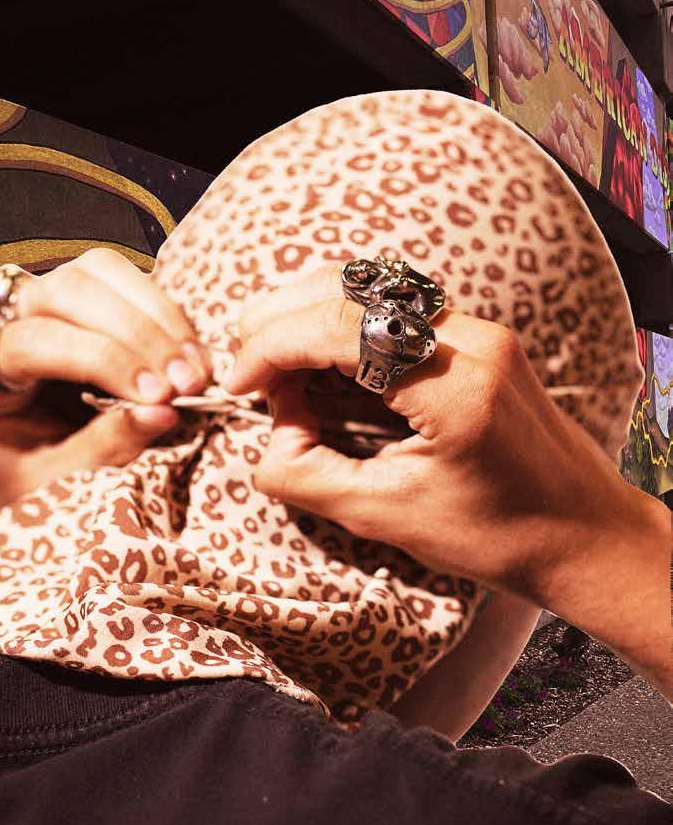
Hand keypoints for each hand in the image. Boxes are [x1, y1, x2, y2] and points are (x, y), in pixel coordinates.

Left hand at [0, 249, 211, 521]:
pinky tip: (193, 357)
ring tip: (196, 371)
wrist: (18, 469)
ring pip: (102, 271)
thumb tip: (165, 412)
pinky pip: (129, 283)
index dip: (101, 361)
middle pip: (70, 289)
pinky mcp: (80, 298)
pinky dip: (169, 318)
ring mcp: (37, 301)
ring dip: (160, 318)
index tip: (157, 398)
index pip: (33, 341)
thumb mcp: (55, 484)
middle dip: (139, 334)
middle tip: (185, 385)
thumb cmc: (27, 482)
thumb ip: (102, 449)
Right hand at [223, 263, 640, 602]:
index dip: (270, 349)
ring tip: (282, 370)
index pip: (335, 326)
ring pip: (373, 287)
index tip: (236, 386)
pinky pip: (398, 310)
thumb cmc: (501, 538)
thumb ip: (310, 475)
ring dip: (313, 316)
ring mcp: (481, 331)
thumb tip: (267, 442)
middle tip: (251, 372)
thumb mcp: (389, 517)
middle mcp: (471, 338)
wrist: (588, 537)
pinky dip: (349, 327)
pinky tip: (327, 367)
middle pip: (350, 286)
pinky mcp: (482, 340)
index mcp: (452, 384)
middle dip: (282, 319)